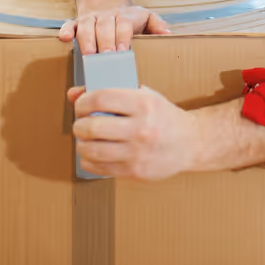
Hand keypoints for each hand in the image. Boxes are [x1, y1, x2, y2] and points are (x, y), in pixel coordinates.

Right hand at [58, 5, 170, 52]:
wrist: (108, 4)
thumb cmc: (130, 19)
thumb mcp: (147, 18)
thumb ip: (158, 25)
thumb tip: (168, 35)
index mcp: (125, 16)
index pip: (124, 24)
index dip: (122, 36)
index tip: (123, 50)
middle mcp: (106, 16)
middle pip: (105, 25)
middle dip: (105, 40)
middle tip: (106, 56)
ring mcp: (90, 19)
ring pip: (86, 25)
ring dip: (86, 39)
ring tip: (88, 54)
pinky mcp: (77, 23)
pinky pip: (69, 24)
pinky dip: (65, 30)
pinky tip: (63, 38)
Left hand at [69, 85, 196, 179]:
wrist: (191, 142)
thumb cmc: (163, 117)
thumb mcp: (143, 95)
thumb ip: (110, 93)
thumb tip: (74, 94)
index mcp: (144, 104)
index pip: (101, 99)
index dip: (83, 102)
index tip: (81, 106)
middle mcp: (141, 128)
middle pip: (93, 126)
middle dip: (79, 125)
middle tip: (80, 124)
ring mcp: (138, 152)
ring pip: (93, 149)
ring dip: (81, 144)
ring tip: (85, 140)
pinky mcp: (135, 171)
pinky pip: (99, 167)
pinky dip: (89, 160)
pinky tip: (93, 154)